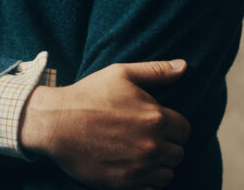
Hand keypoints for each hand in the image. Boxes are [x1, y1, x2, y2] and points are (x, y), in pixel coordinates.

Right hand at [19, 59, 190, 188]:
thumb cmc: (89, 94)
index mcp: (155, 117)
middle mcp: (152, 146)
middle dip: (168, 145)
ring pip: (168, 174)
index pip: (185, 129)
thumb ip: (156, 71)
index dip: (174, 125)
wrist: (57, 122)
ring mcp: (139, 168)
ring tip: (142, 153)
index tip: (160, 123)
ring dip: (160, 165)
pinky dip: (148, 182)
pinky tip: (135, 168)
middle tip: (148, 137)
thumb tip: (184, 66)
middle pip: (179, 153)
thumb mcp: (122, 73)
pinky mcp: (125, 186)